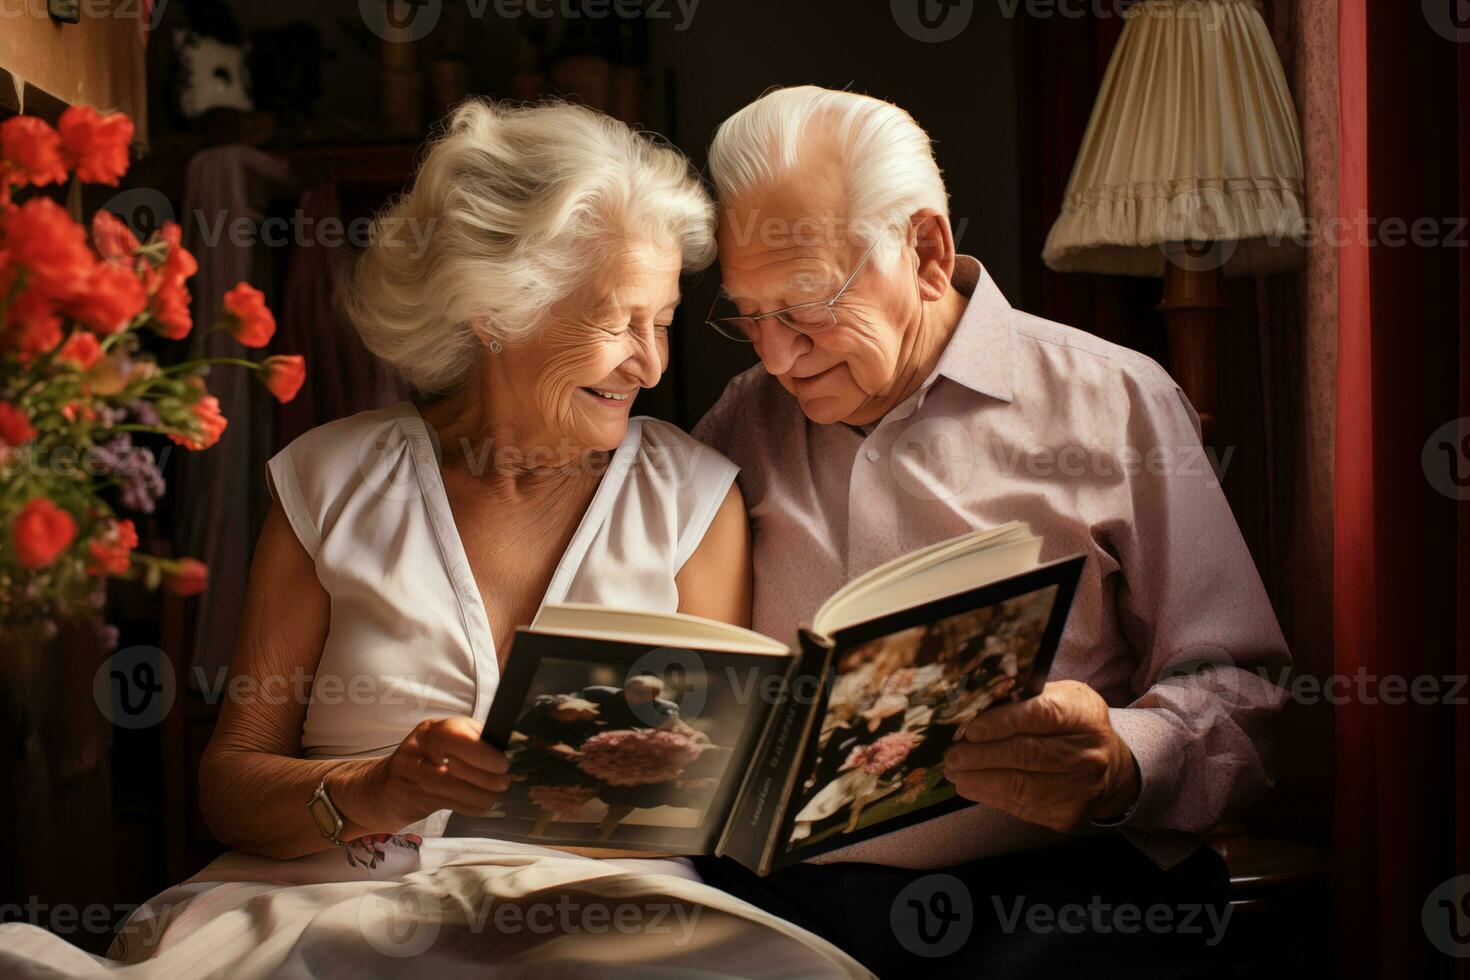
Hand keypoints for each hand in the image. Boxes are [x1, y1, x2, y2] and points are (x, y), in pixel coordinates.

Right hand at [340, 717, 510, 829]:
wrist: (377, 789)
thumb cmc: (422, 764)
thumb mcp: (442, 746)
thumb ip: (470, 743)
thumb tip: (508, 748)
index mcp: (432, 729)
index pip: (457, 733)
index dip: (483, 750)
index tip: (503, 764)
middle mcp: (418, 747)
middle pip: (453, 759)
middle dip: (485, 774)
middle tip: (504, 782)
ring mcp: (410, 773)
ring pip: (450, 785)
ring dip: (479, 794)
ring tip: (496, 795)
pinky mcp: (407, 797)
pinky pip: (444, 803)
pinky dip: (469, 806)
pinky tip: (480, 805)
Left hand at [943, 680, 1139, 832]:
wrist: (1111, 769)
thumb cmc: (1071, 725)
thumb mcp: (1059, 697)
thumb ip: (1024, 696)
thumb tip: (973, 700)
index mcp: (1083, 714)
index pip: (1040, 715)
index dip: (1002, 722)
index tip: (971, 729)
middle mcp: (1087, 753)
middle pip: (1026, 753)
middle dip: (981, 755)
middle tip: (952, 755)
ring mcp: (1080, 789)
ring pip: (1019, 786)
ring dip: (978, 779)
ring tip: (955, 771)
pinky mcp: (1068, 815)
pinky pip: (1020, 806)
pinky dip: (990, 795)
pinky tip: (972, 786)